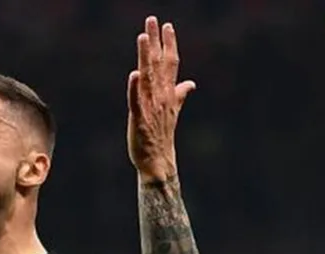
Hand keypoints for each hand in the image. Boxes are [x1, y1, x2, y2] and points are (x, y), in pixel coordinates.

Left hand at [127, 16, 195, 182]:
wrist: (158, 162)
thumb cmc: (162, 135)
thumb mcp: (172, 111)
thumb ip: (180, 94)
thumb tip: (191, 83)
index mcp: (168, 93)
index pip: (171, 63)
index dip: (169, 44)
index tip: (167, 25)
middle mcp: (161, 96)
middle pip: (159, 64)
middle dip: (156, 42)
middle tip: (152, 20)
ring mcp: (151, 107)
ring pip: (148, 77)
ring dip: (146, 57)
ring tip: (143, 37)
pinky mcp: (139, 119)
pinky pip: (136, 101)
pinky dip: (135, 88)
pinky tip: (133, 74)